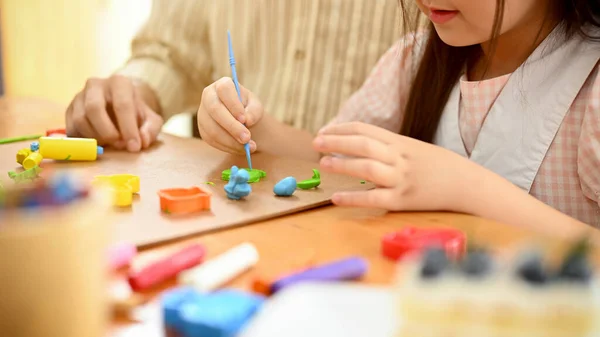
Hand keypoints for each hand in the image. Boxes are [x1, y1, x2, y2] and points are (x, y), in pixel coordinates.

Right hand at [65, 75, 163, 151]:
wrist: (119, 107)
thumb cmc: (136, 114)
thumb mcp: (150, 121)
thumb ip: (150, 129)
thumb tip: (142, 141)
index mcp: (119, 83)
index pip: (122, 104)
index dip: (128, 128)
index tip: (134, 147)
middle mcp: (96, 85)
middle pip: (94, 108)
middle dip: (107, 132)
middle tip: (119, 146)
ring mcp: (79, 96)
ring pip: (80, 120)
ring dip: (95, 138)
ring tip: (110, 145)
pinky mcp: (69, 110)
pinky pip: (71, 128)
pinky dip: (84, 141)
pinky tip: (98, 143)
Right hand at [197, 77, 262, 153]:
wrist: (242, 120)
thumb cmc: (248, 109)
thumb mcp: (255, 107)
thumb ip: (254, 111)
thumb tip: (247, 121)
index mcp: (222, 85)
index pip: (224, 90)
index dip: (233, 104)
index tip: (244, 119)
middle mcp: (209, 97)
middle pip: (215, 110)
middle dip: (232, 127)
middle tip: (247, 138)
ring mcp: (203, 114)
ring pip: (212, 129)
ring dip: (231, 141)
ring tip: (248, 147)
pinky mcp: (203, 130)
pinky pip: (212, 140)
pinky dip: (228, 147)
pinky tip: (240, 149)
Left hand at [313, 122, 477, 212]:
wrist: (466, 184)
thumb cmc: (437, 166)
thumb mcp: (413, 148)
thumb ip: (388, 147)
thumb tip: (357, 146)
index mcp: (400, 142)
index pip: (366, 130)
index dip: (342, 129)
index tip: (324, 131)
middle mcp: (399, 158)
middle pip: (363, 145)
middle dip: (336, 142)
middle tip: (316, 143)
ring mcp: (401, 179)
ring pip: (367, 168)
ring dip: (342, 164)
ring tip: (323, 163)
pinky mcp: (403, 200)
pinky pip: (374, 198)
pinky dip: (353, 198)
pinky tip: (337, 198)